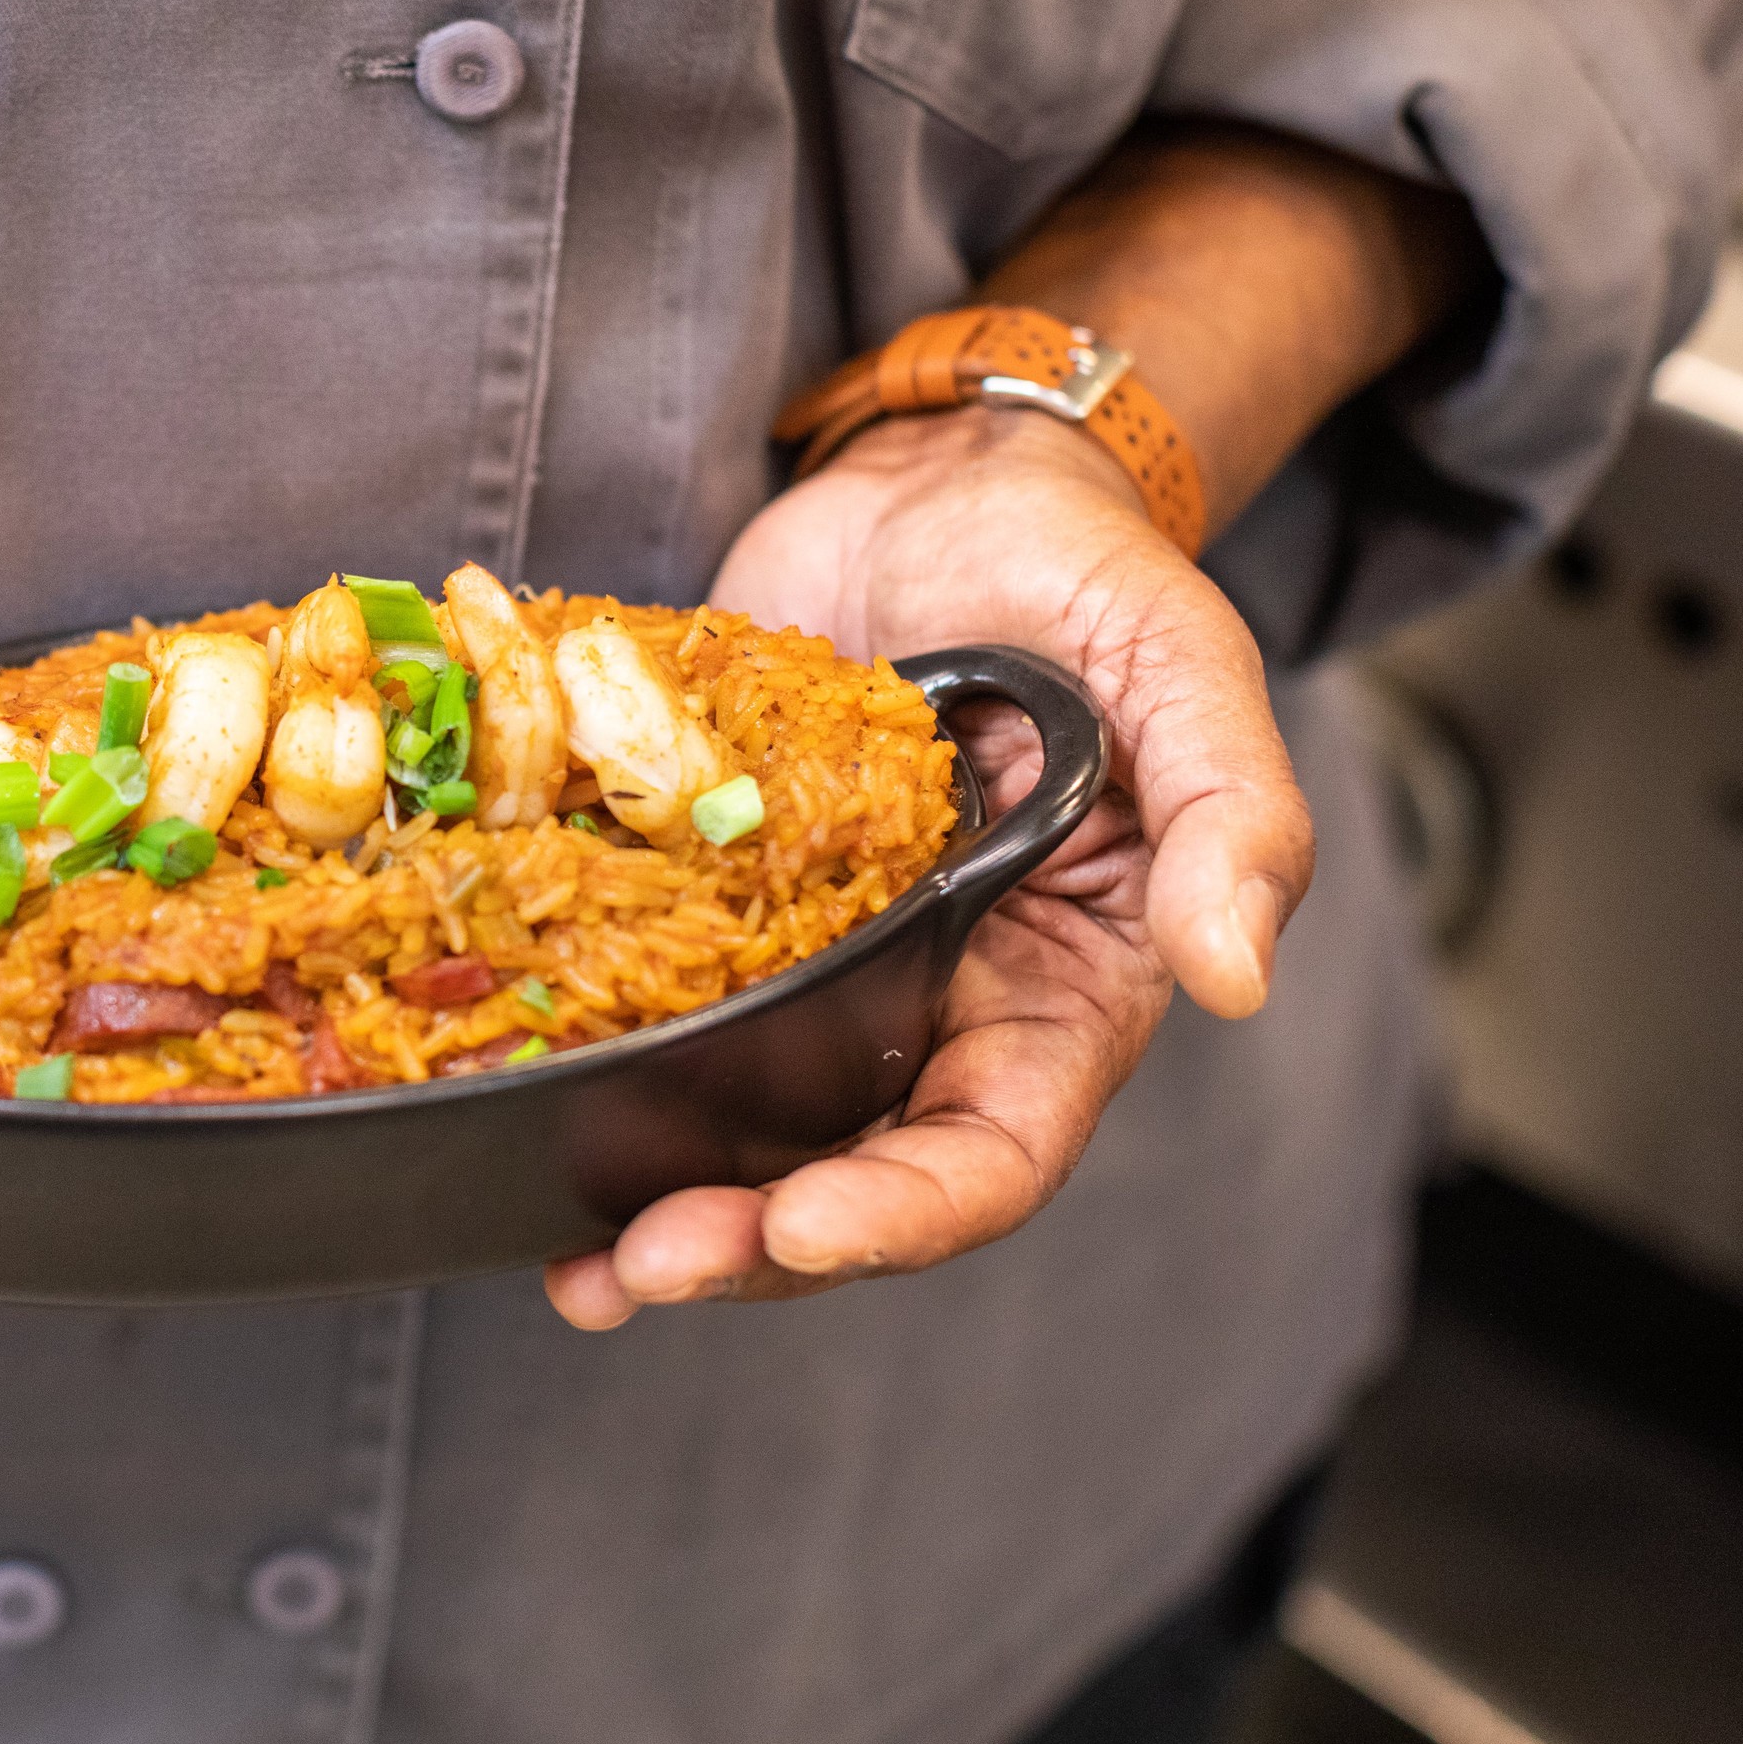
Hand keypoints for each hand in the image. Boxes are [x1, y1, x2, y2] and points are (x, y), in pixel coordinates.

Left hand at [540, 406, 1312, 1326]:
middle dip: (751, 1244)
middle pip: (843, 1175)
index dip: (900, 1211)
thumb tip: (1238, 976)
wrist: (940, 473)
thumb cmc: (1084, 572)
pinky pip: (644, 1006)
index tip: (801, 1225)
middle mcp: (926, 1003)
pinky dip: (580, 1070)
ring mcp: (807, 961)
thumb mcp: (1187, 671)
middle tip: (641, 1269)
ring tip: (570, 1267)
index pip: (990, 1150)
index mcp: (1054, 988)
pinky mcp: (708, 898)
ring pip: (732, 1127)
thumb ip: (1235, 819)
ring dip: (651, 1205)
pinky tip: (505, 1105)